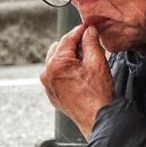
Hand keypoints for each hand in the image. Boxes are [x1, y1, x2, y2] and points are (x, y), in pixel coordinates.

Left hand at [40, 23, 113, 139]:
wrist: (96, 119)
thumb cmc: (97, 95)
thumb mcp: (98, 62)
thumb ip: (91, 42)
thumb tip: (89, 31)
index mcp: (56, 63)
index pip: (68, 38)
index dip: (80, 31)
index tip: (88, 27)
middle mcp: (47, 73)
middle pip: (59, 48)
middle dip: (73, 45)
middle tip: (90, 47)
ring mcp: (48, 85)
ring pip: (56, 61)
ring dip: (69, 58)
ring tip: (86, 64)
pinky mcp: (52, 94)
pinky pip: (56, 75)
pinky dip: (66, 71)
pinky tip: (81, 76)